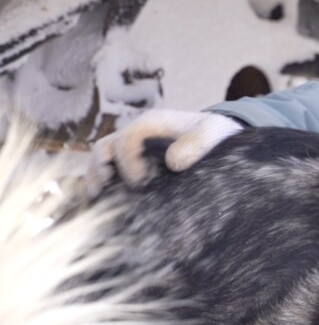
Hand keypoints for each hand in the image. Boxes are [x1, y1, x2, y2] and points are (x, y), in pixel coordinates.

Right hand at [89, 110, 242, 190]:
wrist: (219, 137)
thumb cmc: (215, 134)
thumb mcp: (213, 133)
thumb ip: (197, 143)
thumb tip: (173, 162)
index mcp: (152, 122)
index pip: (127, 137)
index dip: (128, 160)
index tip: (140, 182)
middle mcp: (137, 133)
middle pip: (104, 147)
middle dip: (99, 169)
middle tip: (106, 192)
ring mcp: (131, 148)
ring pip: (100, 158)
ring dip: (94, 177)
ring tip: (98, 197)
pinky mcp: (132, 162)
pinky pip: (106, 169)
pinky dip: (100, 184)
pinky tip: (102, 202)